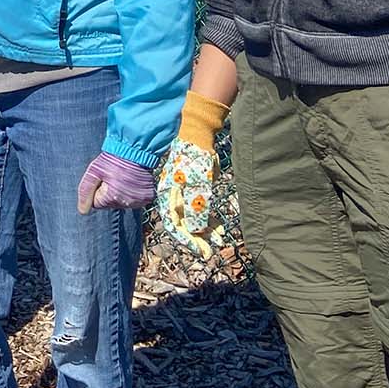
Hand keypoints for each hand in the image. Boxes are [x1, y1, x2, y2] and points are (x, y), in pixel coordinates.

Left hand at [77, 152, 156, 212]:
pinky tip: (133, 181)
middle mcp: (127, 203)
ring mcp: (139, 201)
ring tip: (124, 177)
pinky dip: (133, 192)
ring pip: (123, 202)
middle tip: (114, 177)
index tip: (104, 179)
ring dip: (121, 193)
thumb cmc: (112, 159)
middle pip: (111, 204)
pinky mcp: (148, 198)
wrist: (136, 150)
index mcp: (112, 198)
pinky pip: (136, 200)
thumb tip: (82, 211)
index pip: (97, 203)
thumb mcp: (93, 172)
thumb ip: (85, 192)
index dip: (98, 190)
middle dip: (109, 192)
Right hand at [159, 91, 232, 258]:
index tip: (201, 251)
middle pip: (183, 226)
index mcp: (169, 197)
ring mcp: (185, 195)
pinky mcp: (196, 191)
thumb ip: (196, 207)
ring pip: (194, 220)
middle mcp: (175, 199)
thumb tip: (196, 229)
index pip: (175, 225)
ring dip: (206, 232)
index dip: (187, 240)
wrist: (196, 136)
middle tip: (210, 251)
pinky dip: (210, 221)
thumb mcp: (197, 184)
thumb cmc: (193, 158)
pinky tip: (220, 229)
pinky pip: (202, 211)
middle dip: (196, 240)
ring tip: (219, 240)